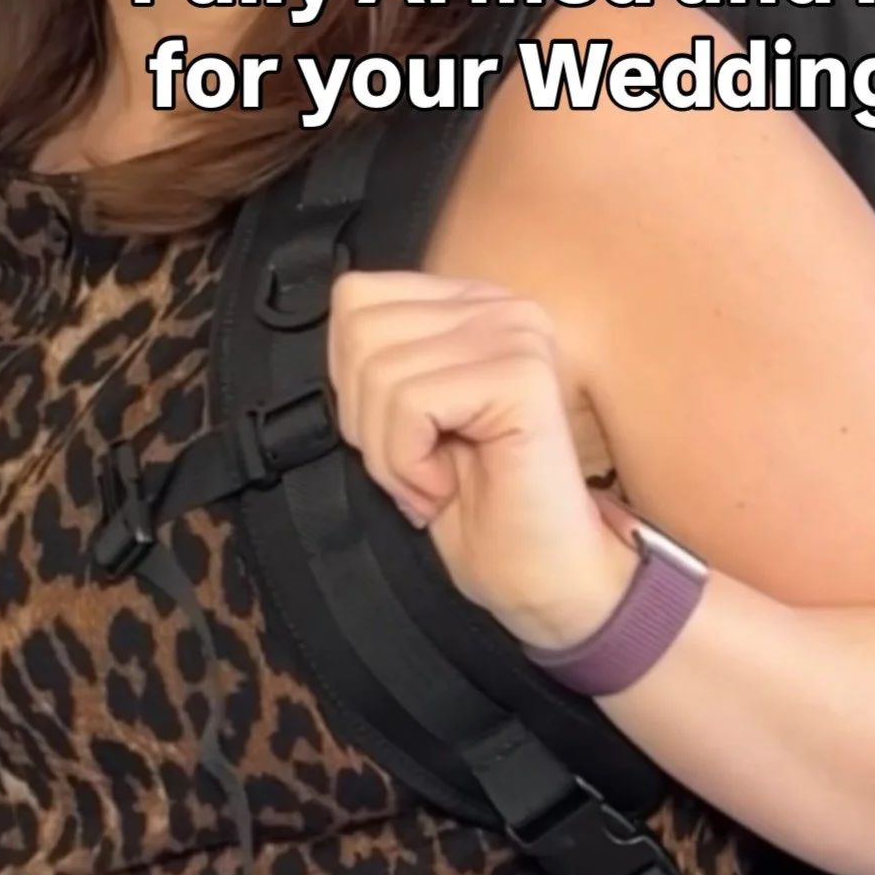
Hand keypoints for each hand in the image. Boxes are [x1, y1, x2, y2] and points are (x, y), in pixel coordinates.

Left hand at [326, 269, 638, 646]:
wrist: (538, 576)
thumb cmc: (472, 506)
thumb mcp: (398, 415)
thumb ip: (374, 357)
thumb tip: (335, 328)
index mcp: (470, 304)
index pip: (355, 298)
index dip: (349, 380)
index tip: (398, 434)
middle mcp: (501, 305)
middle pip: (360, 330)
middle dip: (365, 418)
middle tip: (415, 467)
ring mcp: (517, 334)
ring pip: (380, 371)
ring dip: (389, 453)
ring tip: (432, 482)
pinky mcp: (523, 375)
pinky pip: (412, 403)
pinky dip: (409, 463)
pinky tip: (445, 486)